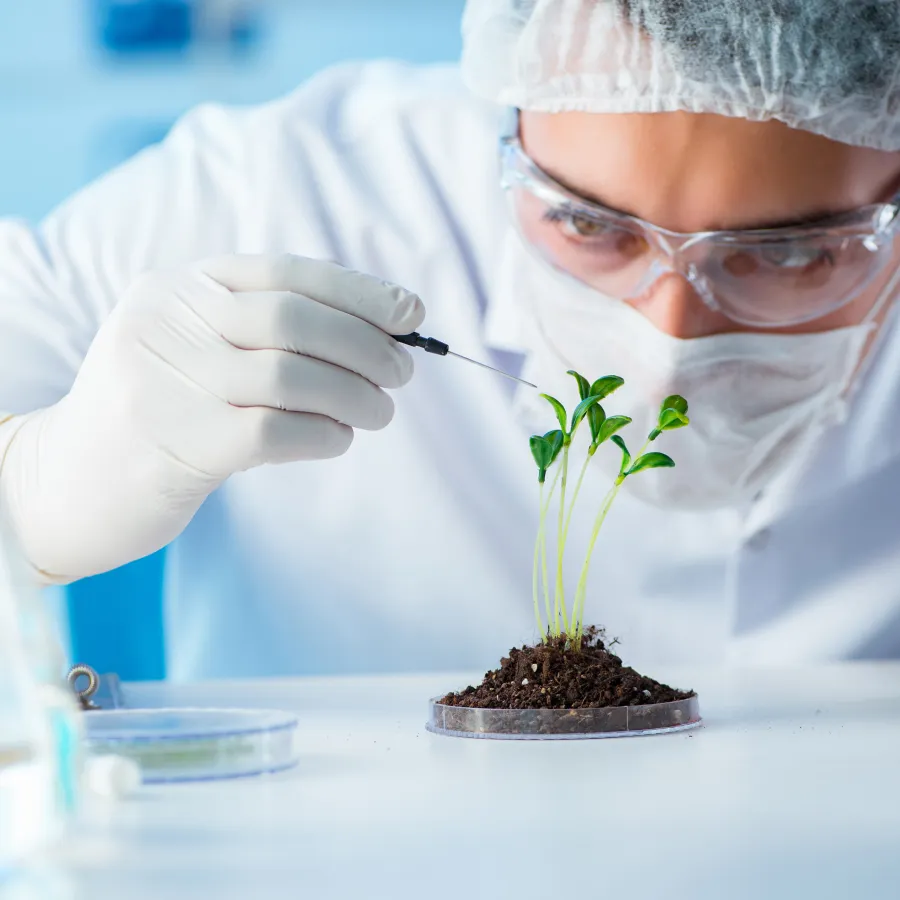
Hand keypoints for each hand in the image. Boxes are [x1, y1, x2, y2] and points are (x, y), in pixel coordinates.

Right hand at [0, 254, 423, 580]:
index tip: (411, 313)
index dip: (359, 291)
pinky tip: (337, 438)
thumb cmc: (159, 409)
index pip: (287, 273)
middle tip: (402, 373)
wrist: (69, 480)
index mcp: (179, 287)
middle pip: (295, 320)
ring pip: (294, 377)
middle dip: (366, 345)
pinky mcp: (178, 443)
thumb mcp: (196, 347)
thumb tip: (380, 329)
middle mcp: (168, 322)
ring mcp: (168, 382)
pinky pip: (277, 431)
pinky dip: (324, 434)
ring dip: (356, 395)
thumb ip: (266, 330)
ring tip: (379, 412)